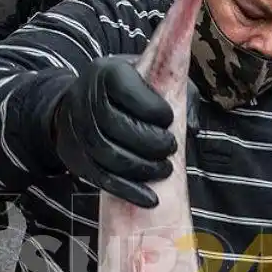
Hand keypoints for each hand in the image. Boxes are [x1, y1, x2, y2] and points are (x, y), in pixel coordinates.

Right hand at [53, 57, 175, 207]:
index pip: (128, 92)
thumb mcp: (153, 79)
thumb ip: (178, 94)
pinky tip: (150, 197)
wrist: (80, 105)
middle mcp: (88, 100)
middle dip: (151, 142)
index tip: (168, 119)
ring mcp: (80, 131)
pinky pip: (102, 179)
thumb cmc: (128, 91)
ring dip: (142, 167)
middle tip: (170, 148)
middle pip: (117, 126)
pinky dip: (128, 191)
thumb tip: (191, 128)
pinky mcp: (79, 159)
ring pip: (109, 155)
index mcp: (108, 73)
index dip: (153, 110)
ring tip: (164, 169)